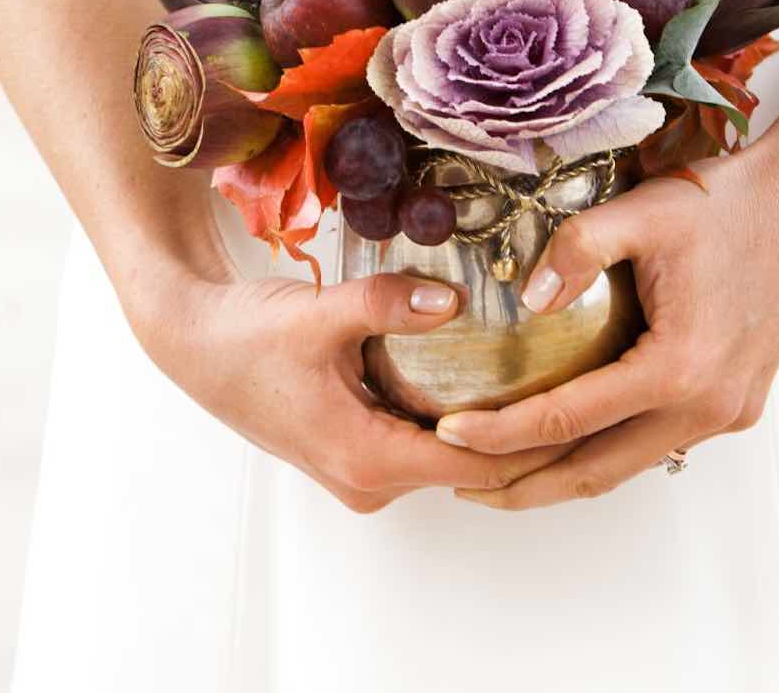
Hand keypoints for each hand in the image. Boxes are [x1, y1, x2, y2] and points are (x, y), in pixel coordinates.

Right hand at [135, 268, 573, 514]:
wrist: (194, 344)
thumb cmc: (247, 336)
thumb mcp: (320, 313)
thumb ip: (387, 304)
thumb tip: (453, 301)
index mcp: (368, 459)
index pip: (479, 465)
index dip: (536, 437)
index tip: (583, 402)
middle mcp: (369, 478)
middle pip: (473, 465)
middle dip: (528, 430)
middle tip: (582, 377)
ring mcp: (362, 467)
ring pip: (448, 453)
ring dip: (493, 421)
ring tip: (548, 369)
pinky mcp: (356, 446)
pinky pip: (423, 439)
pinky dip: (457, 412)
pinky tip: (486, 368)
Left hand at [433, 134, 778, 507]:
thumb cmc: (729, 203)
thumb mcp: (645, 211)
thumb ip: (578, 249)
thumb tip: (527, 299)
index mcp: (680, 369)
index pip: (567, 419)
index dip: (501, 431)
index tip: (449, 432)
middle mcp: (706, 408)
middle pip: (595, 471)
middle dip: (522, 484)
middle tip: (459, 482)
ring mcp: (725, 412)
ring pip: (627, 465)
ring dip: (563, 474)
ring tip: (501, 472)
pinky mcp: (735, 403)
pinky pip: (658, 444)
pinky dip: (607, 451)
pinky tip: (572, 437)